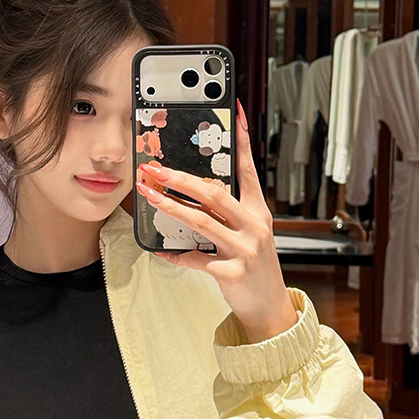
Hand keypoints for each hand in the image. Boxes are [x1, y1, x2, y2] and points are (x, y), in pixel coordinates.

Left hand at [135, 101, 296, 342]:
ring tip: (149, 196)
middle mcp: (253, 225)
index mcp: (258, 211)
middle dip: (181, 178)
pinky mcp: (231, 272)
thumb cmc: (254, 266)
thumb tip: (196, 189)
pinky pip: (196, 259)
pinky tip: (160, 249)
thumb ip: (229, 211)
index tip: (233, 112)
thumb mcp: (249, 232)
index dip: (241, 139)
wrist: (269, 306)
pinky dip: (175, 254)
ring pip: (201, 221)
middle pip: (214, 193)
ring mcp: (244, 249)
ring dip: (171, 207)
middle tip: (156, 169)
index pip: (248, 168)